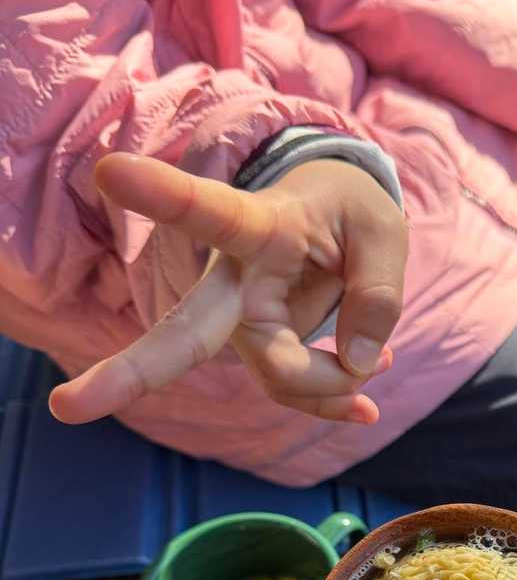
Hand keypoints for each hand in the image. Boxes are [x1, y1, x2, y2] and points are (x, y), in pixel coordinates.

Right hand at [50, 153, 407, 425]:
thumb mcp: (382, 232)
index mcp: (258, 224)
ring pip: (276, 377)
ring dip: (332, 384)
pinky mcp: (258, 347)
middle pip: (185, 333)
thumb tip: (359, 364)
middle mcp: (235, 278)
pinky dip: (332, 399)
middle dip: (132, 372)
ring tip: (385, 362)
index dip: (165, 195)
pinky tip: (363, 405)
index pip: (210, 211)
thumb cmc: (349, 209)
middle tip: (68, 408)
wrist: (335, 215)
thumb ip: (379, 293)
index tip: (112, 171)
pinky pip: (292, 389)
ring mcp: (242, 320)